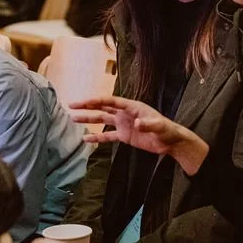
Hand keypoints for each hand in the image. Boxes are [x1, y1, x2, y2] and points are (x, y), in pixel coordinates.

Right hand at [70, 96, 208, 174]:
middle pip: (103, 107)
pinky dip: (97, 137)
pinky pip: (107, 136)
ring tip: (73, 119)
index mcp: (132, 106)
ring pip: (102, 119)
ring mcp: (123, 124)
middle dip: (87, 106)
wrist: (171, 143)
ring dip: (88, 119)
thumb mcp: (160, 127)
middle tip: (71, 105)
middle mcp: (125, 113)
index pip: (111, 101)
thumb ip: (148, 124)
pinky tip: (86, 139)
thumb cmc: (168, 131)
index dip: (97, 100)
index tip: (83, 101)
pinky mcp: (124, 135)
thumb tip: (136, 123)